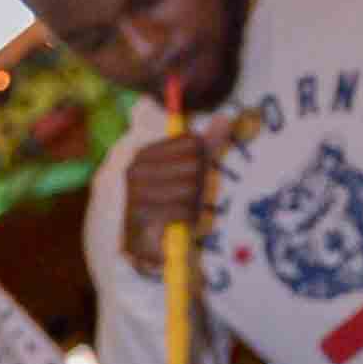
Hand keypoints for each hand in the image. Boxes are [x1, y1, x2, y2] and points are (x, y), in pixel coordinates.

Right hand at [121, 132, 218, 273]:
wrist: (141, 245)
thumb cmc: (169, 203)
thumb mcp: (188, 170)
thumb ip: (207, 145)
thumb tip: (226, 118)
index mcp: (143, 154)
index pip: (193, 142)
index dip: (201, 159)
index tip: (189, 174)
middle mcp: (135, 171)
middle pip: (193, 164)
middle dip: (198, 184)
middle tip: (187, 198)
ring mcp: (136, 195)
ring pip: (190, 188)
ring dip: (193, 204)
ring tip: (182, 211)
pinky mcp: (143, 220)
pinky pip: (183, 211)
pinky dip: (188, 219)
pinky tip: (179, 223)